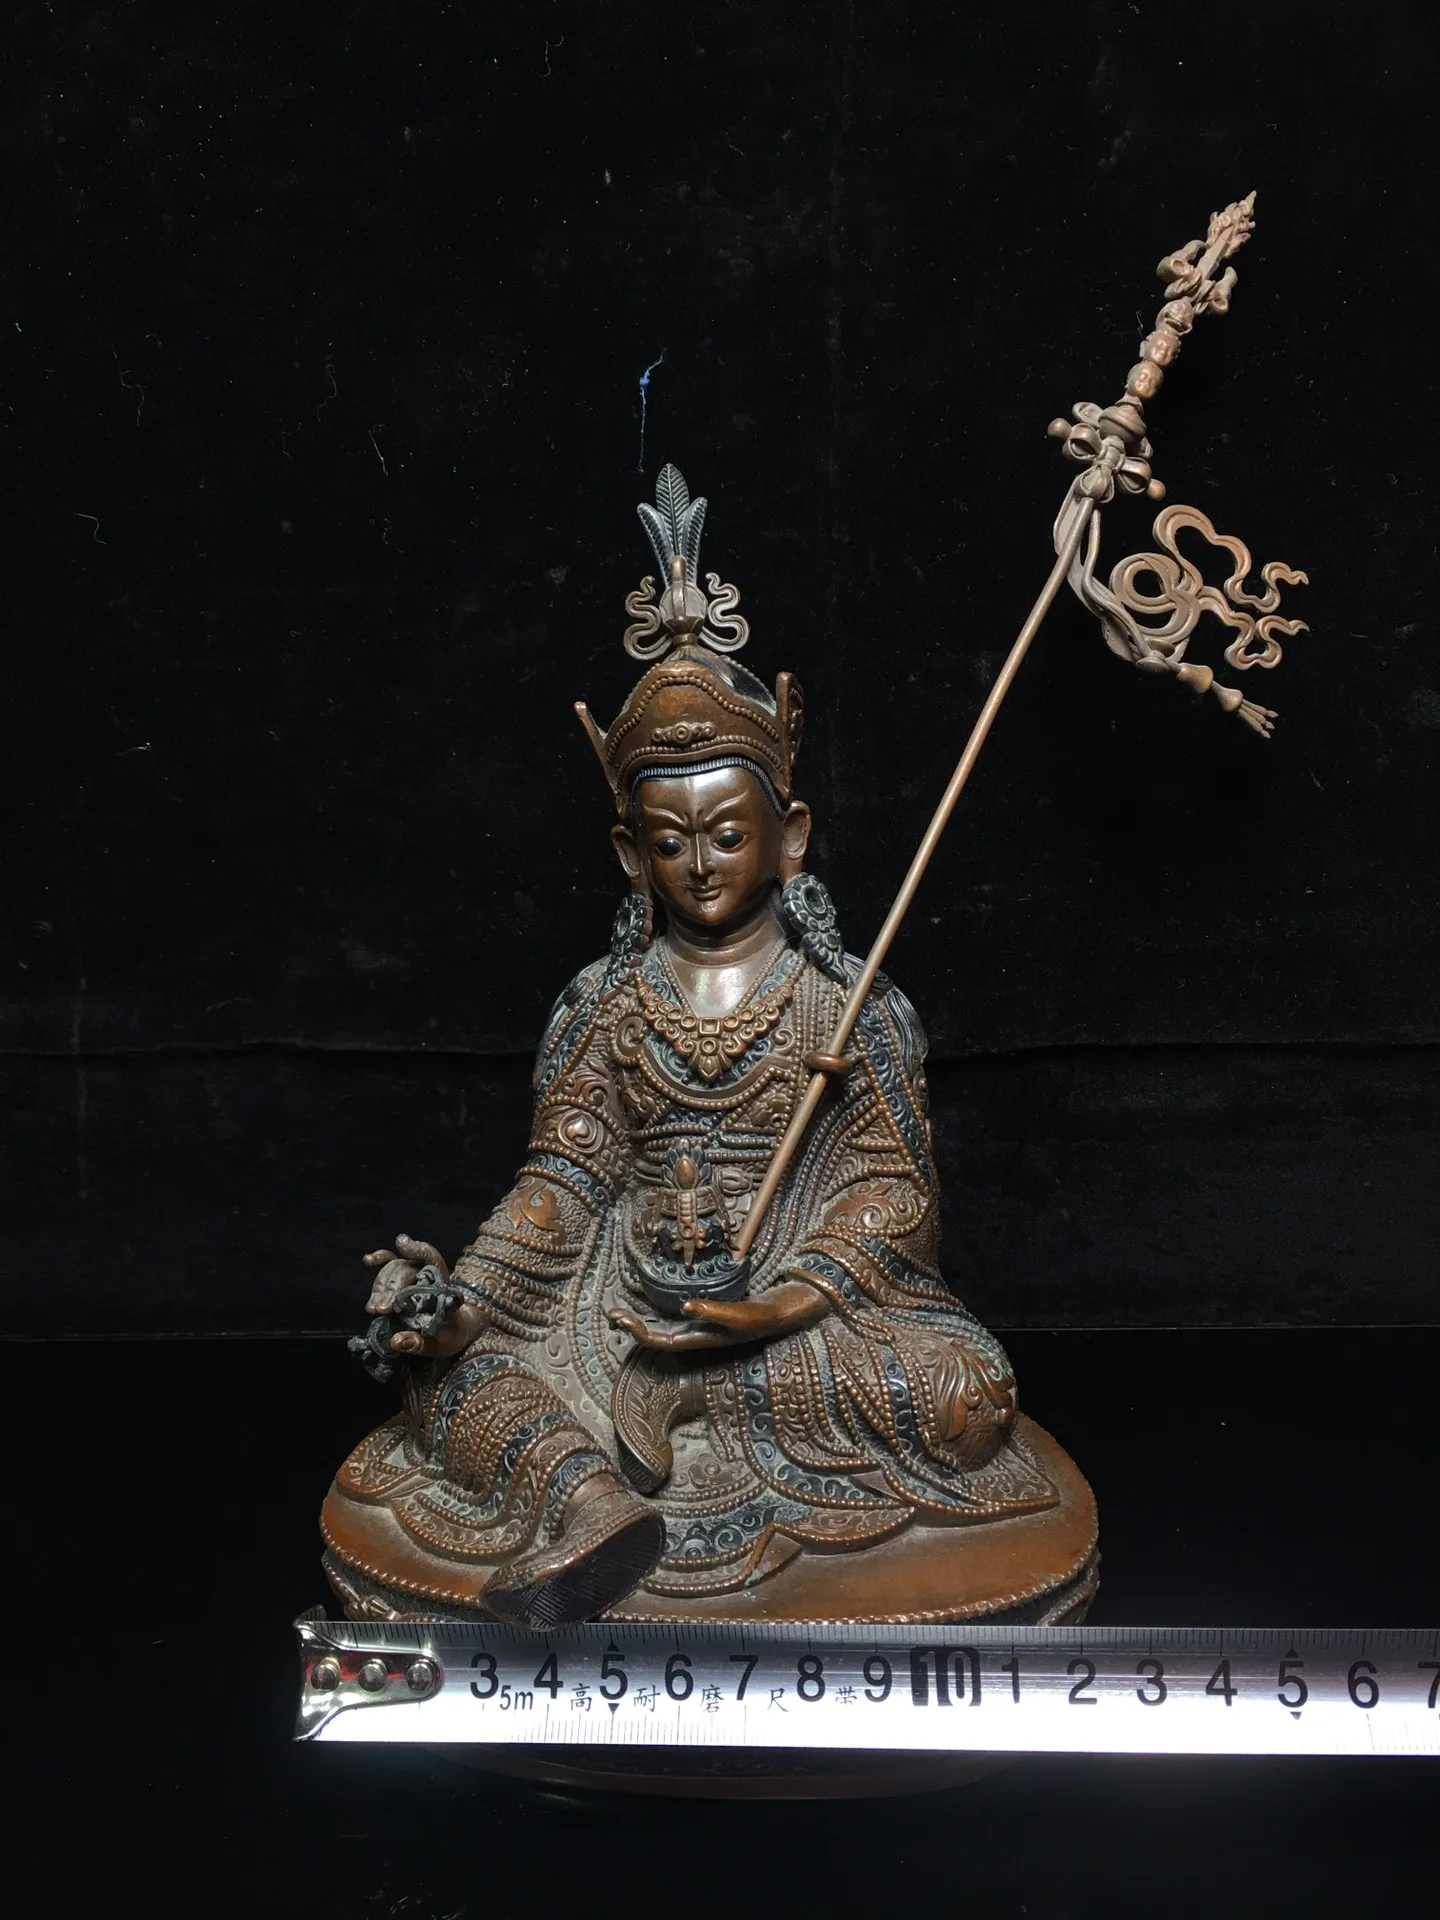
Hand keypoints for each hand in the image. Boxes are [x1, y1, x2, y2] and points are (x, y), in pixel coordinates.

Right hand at [357, 1237, 481, 1363]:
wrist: (455, 1334)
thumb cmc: (450, 1337)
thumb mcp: (440, 1345)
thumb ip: (420, 1344)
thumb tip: (395, 1340)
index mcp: (442, 1285)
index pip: (431, 1258)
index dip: (417, 1249)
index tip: (402, 1244)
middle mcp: (427, 1274)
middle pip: (404, 1269)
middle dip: (390, 1288)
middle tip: (381, 1310)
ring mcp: (414, 1275)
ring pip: (392, 1269)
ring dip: (380, 1287)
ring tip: (373, 1309)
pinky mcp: (403, 1281)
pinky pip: (390, 1263)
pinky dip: (379, 1260)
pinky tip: (368, 1260)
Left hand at [608, 1279, 827, 1352]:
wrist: (781, 1314)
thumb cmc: (761, 1317)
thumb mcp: (740, 1314)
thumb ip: (714, 1312)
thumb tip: (685, 1307)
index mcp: (700, 1339)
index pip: (661, 1340)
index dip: (638, 1332)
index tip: (620, 1319)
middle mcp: (695, 1336)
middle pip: (655, 1337)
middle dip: (632, 1326)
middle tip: (610, 1313)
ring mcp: (697, 1328)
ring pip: (661, 1328)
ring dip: (640, 1320)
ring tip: (618, 1311)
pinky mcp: (702, 1318)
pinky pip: (670, 1319)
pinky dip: (654, 1312)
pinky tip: (646, 1305)